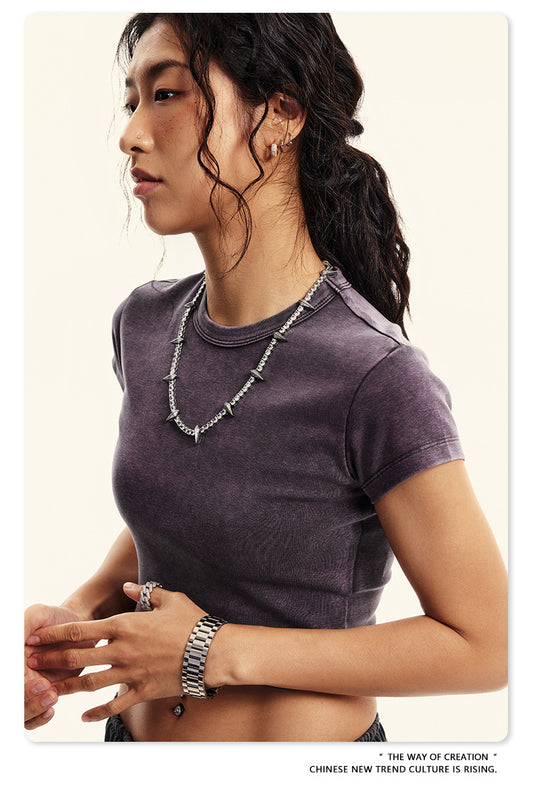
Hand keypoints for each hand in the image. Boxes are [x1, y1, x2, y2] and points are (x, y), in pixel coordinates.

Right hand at [24, 603, 84, 729]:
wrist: (79, 625)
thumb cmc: (55, 618)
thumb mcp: (38, 614)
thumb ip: (24, 625)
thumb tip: (17, 642)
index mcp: (13, 658)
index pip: (8, 681)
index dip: (19, 684)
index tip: (35, 678)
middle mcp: (18, 674)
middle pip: (12, 700)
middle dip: (26, 700)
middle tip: (47, 687)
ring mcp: (29, 687)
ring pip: (21, 713)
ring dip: (33, 709)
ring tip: (52, 697)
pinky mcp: (44, 694)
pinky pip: (34, 716)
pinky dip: (39, 717)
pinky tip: (50, 710)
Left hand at [26, 584, 208, 722]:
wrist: (211, 651)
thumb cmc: (192, 622)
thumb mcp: (168, 598)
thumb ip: (144, 592)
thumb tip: (126, 588)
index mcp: (125, 625)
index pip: (81, 630)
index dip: (55, 635)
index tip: (38, 637)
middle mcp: (122, 650)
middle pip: (77, 658)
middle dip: (51, 661)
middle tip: (32, 664)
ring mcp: (131, 673)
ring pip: (90, 683)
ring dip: (67, 687)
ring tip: (50, 689)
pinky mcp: (141, 690)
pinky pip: (113, 704)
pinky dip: (97, 711)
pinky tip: (84, 716)